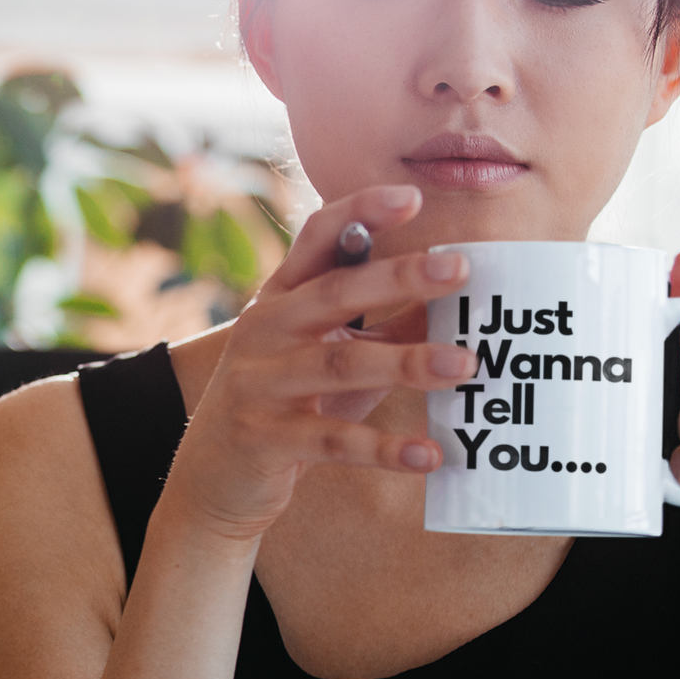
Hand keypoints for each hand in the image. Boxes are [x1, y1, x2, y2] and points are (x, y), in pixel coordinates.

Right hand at [164, 185, 476, 543]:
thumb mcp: (332, 356)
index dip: (361, 213)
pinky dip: (384, 448)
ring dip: (408, 363)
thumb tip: (461, 300)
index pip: (317, 239)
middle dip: (399, 276)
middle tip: (459, 268)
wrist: (213, 480)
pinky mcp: (266, 439)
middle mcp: (265, 331)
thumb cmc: (290, 406)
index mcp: (280, 299)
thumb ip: (384, 326)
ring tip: (466, 365)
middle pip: (334, 293)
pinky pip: (334, 440)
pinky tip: (428, 453)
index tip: (414, 197)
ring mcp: (260, 384)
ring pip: (339, 365)